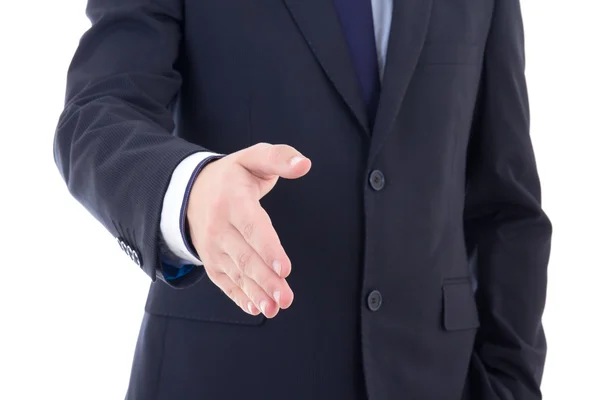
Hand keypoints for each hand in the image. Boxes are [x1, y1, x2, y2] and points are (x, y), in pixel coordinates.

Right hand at [187, 143, 310, 317]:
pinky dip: (240, 297)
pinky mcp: (212, 262)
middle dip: (266, 280)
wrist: (190, 191)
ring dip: (256, 293)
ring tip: (275, 308)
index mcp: (233, 200)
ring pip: (237, 273)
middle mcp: (219, 226)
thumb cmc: (232, 176)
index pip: (252, 226)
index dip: (268, 248)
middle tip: (286, 298)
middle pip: (245, 256)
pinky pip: (225, 282)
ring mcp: (213, 247)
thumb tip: (305, 164)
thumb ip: (279, 158)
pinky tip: (256, 308)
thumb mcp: (253, 157)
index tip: (285, 269)